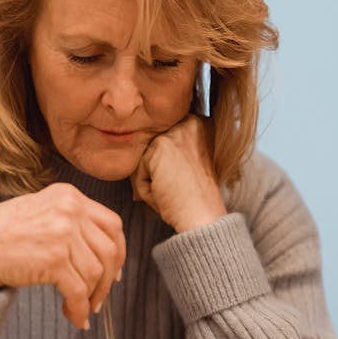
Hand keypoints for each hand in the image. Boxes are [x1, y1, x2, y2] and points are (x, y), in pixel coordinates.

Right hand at [0, 184, 125, 329]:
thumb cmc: (0, 234)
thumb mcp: (40, 210)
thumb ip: (70, 221)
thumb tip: (101, 251)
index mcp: (68, 195)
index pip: (112, 224)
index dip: (118, 252)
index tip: (114, 270)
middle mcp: (70, 210)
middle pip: (108, 251)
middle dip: (107, 280)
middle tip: (99, 298)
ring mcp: (63, 234)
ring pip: (95, 274)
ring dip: (90, 297)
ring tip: (79, 309)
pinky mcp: (54, 260)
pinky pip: (78, 291)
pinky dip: (79, 309)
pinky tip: (74, 317)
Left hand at [130, 115, 225, 231]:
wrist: (202, 217)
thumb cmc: (195, 198)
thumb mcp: (187, 164)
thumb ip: (169, 150)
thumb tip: (135, 146)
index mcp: (202, 125)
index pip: (164, 138)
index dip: (163, 163)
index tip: (172, 179)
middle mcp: (192, 122)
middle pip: (152, 145)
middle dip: (154, 169)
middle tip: (169, 189)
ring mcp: (176, 131)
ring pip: (143, 156)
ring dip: (148, 178)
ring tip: (168, 192)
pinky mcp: (161, 145)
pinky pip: (137, 167)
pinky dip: (143, 186)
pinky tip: (163, 193)